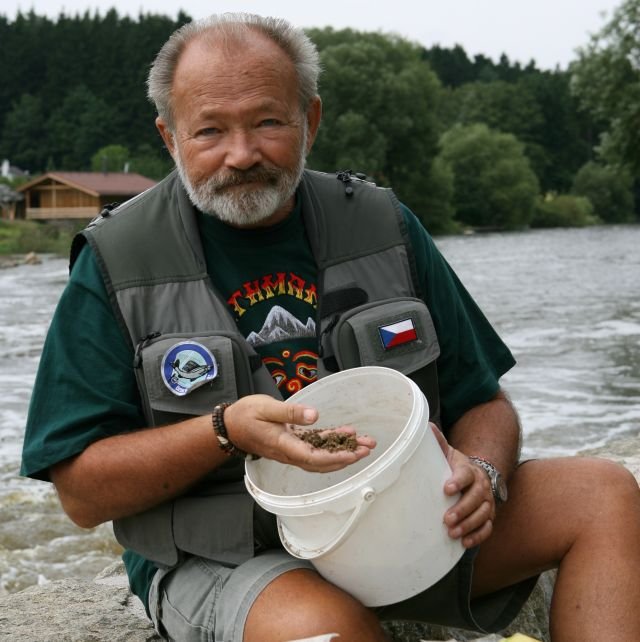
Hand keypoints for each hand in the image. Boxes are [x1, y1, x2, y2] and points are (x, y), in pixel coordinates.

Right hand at [223, 395, 375, 472]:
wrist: (230, 425)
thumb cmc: (246, 415)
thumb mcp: (266, 408)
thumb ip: (290, 412)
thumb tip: (314, 415)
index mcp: (284, 445)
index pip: (313, 458)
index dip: (335, 458)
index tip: (353, 454)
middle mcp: (290, 452)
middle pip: (323, 462)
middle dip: (347, 457)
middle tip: (367, 448)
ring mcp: (292, 449)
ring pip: (322, 455)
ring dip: (343, 450)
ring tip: (364, 443)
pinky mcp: (294, 442)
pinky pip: (316, 446)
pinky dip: (332, 441)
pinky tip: (346, 433)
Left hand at [431, 425, 494, 547]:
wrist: (475, 476)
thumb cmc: (454, 466)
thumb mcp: (447, 453)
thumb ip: (438, 442)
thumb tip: (426, 426)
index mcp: (469, 469)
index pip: (466, 474)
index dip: (458, 481)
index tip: (446, 488)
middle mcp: (481, 486)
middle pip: (476, 497)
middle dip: (462, 509)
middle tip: (447, 519)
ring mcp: (487, 502)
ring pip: (483, 514)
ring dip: (468, 524)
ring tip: (452, 533)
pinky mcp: (489, 516)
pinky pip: (488, 528)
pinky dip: (478, 536)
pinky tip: (465, 542)